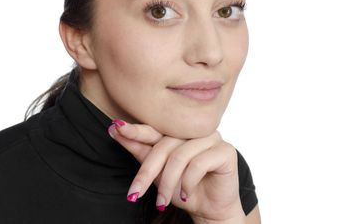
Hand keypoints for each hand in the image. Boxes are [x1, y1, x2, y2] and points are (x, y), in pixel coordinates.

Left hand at [107, 120, 245, 222]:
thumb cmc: (184, 188)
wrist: (210, 210)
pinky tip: (187, 194)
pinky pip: (199, 164)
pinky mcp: (226, 151)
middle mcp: (195, 131)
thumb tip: (114, 128)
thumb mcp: (156, 172)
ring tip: (163, 202)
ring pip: (180, 156)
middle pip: (165, 146)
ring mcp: (212, 138)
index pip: (155, 129)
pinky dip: (188, 183)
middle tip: (134, 194)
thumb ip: (139, 150)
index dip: (136, 130)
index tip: (115, 128)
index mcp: (178, 132)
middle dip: (147, 172)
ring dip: (168, 183)